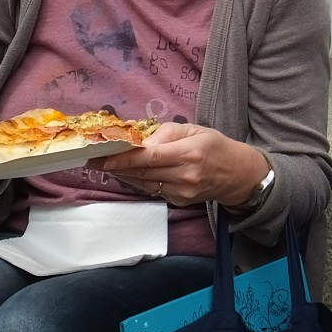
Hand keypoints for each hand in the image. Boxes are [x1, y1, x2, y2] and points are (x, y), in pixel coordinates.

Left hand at [88, 123, 269, 207]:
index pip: (149, 157)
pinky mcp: (179, 202)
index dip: (123, 158)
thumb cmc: (216, 146)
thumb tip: (141, 141)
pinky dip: (139, 181)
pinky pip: (152, 190)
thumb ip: (167, 132)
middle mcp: (185, 176)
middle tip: (93, 158)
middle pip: (142, 172)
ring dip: (123, 174)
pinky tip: (130, 173)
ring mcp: (182, 192)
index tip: (101, 155)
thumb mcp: (196, 129)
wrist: (237, 175)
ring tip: (106, 165)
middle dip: (116, 166)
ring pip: (143, 183)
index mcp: (189, 153)